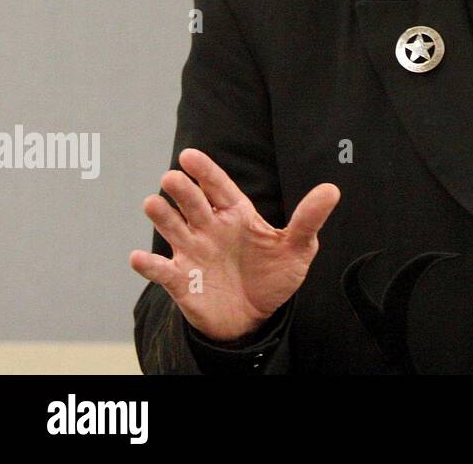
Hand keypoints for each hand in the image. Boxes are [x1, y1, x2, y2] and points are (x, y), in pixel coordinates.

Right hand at [129, 147, 340, 341]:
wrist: (255, 316)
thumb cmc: (274, 275)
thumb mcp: (298, 247)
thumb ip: (309, 219)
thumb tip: (332, 189)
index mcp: (236, 214)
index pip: (219, 187)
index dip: (205, 171)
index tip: (190, 155)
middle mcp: (210, 228)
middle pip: (193, 203)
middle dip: (182, 190)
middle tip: (172, 178)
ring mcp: (192, 252)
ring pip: (172, 228)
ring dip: (162, 217)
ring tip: (152, 204)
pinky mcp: (181, 280)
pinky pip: (161, 270)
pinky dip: (149, 265)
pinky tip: (140, 258)